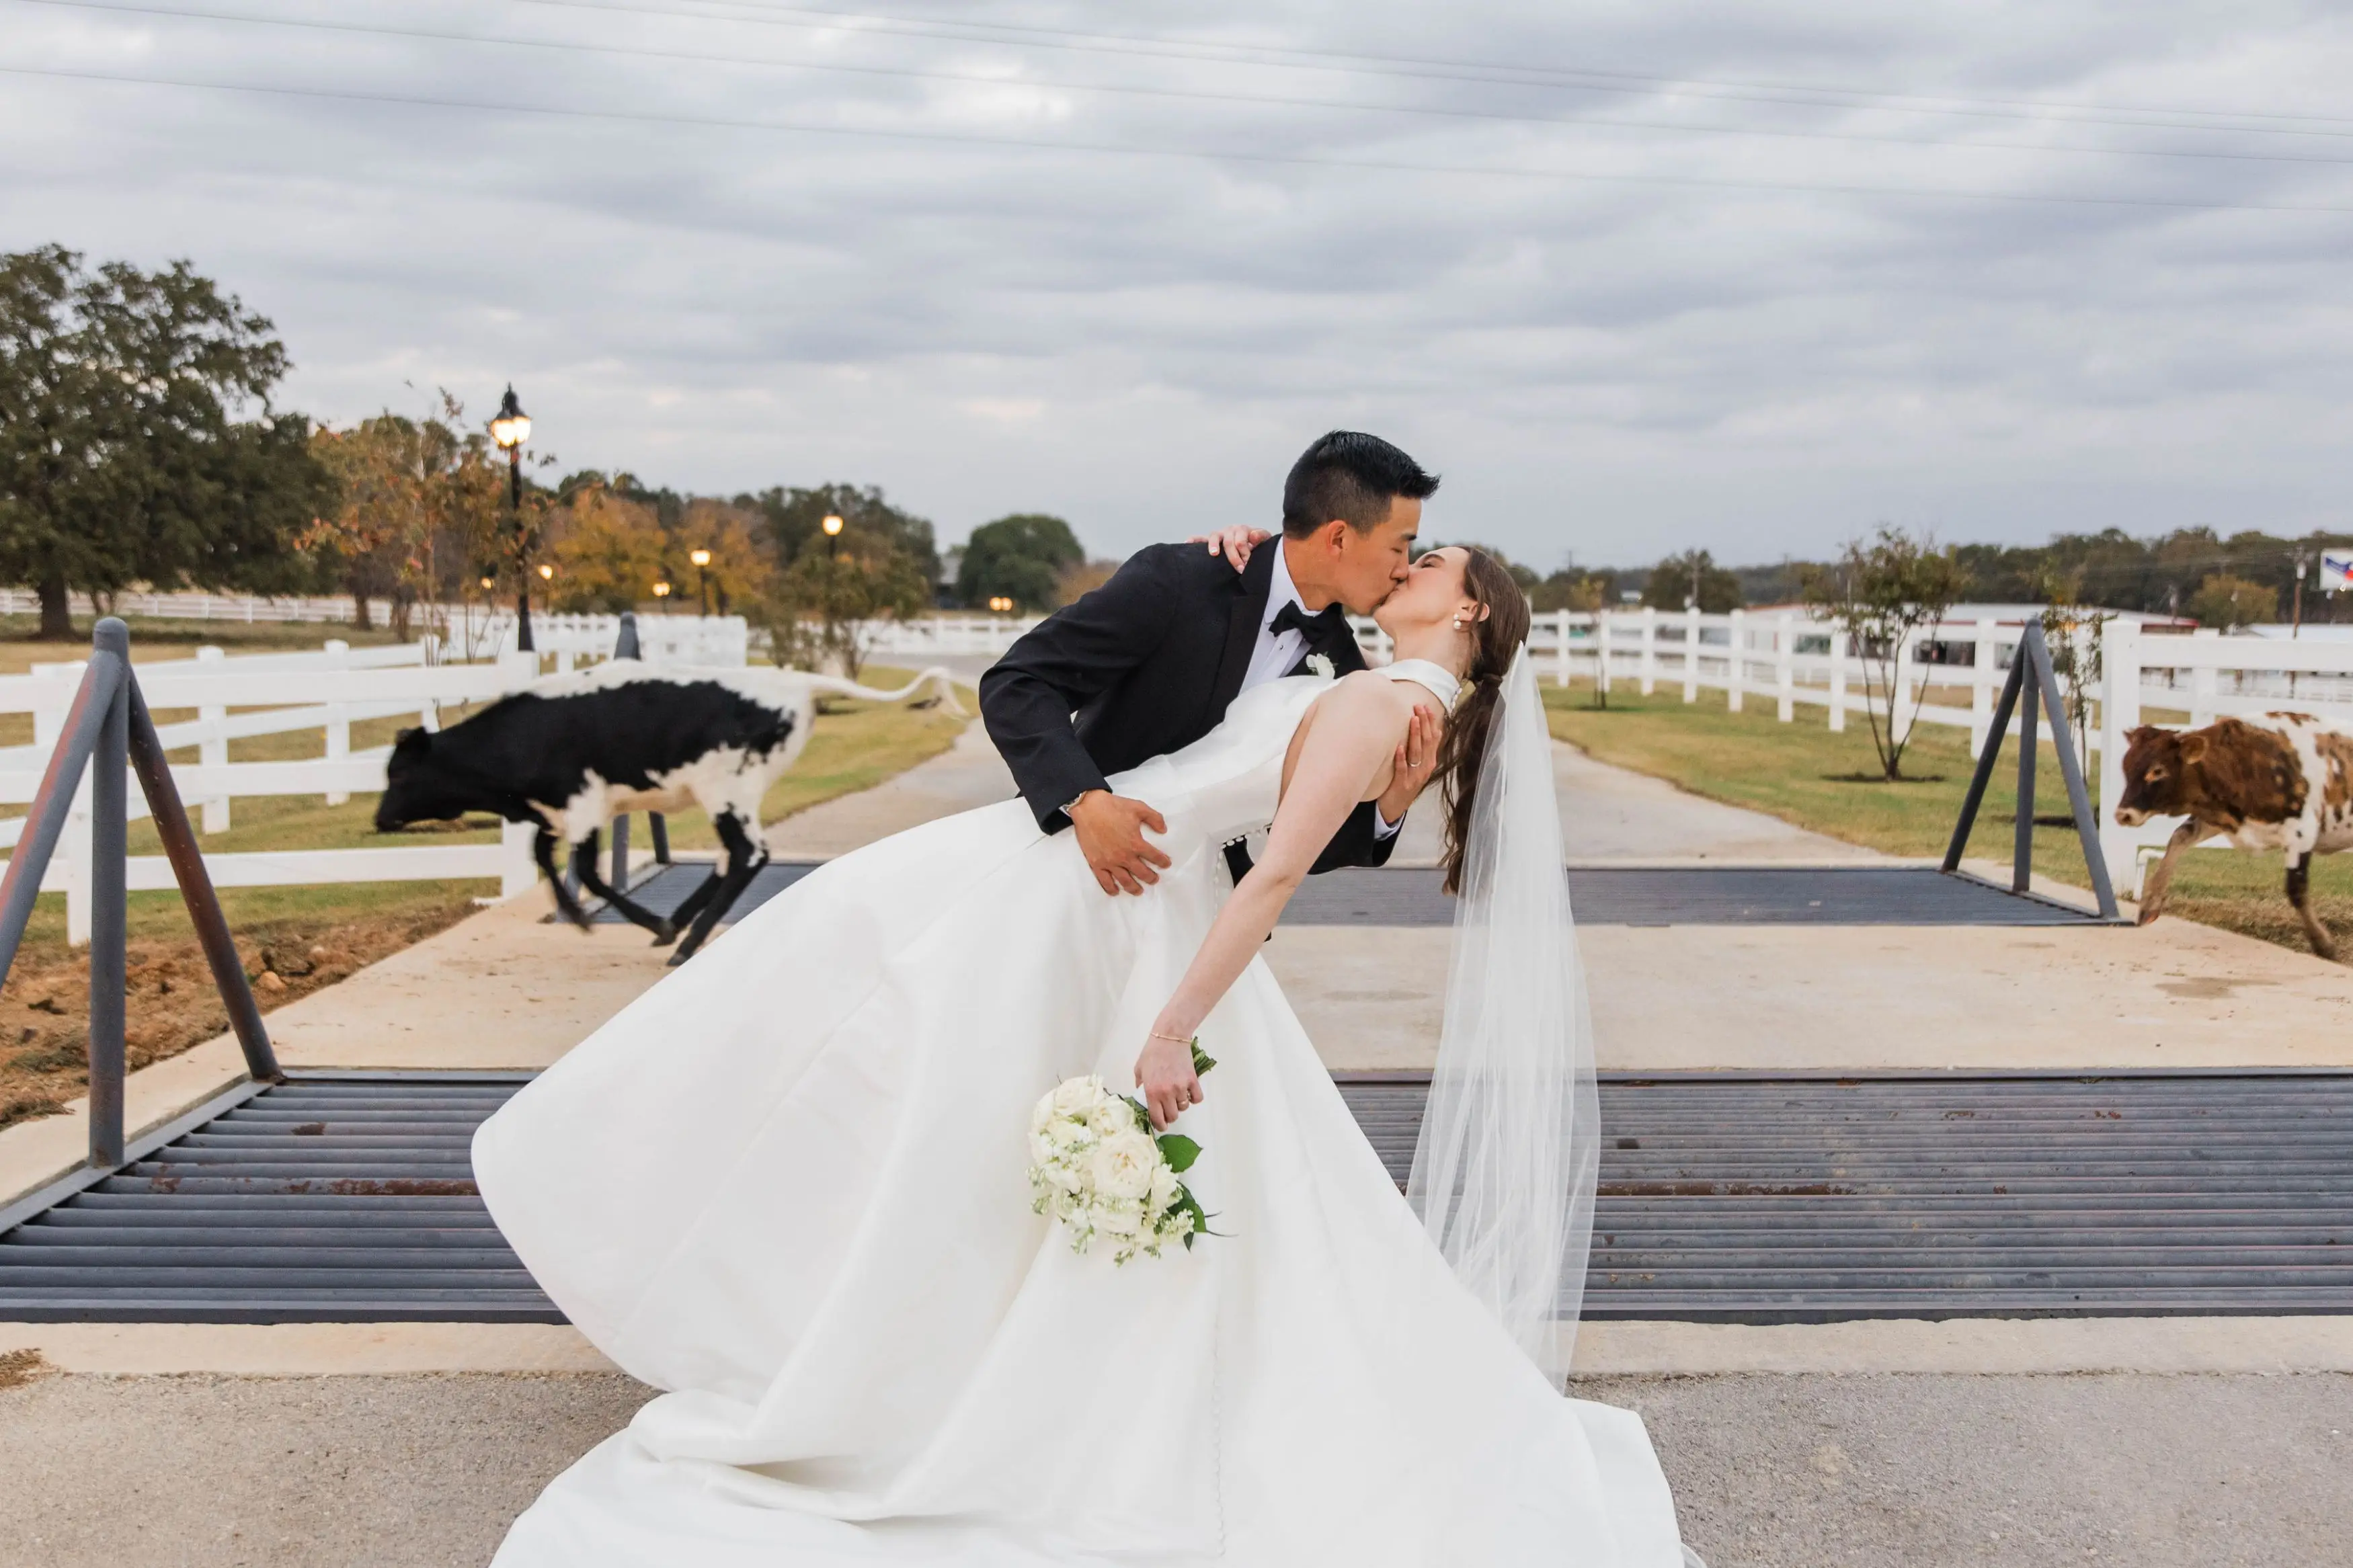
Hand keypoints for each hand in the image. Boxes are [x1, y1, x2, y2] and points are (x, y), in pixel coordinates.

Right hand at [1068, 790, 1171, 895]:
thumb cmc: (1114, 807)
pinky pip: (1105, 881)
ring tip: (1139, 891)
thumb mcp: (1139, 807)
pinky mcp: (1096, 864)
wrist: (1088, 808)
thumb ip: (1155, 818)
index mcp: (1136, 843)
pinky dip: (1111, 888)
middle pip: (1142, 872)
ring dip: (1134, 888)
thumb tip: (1163, 830)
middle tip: (1154, 879)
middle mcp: (1124, 856)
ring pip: (1125, 881)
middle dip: (1151, 877)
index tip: (1166, 864)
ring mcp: (1110, 862)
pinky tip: (1116, 891)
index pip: (1154, 857)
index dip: (1163, 861)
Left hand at [1134, 1031, 1202, 1129]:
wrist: (1169, 1037)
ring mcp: (1181, 1087)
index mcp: (1151, 1092)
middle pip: (1173, 1116)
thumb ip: (1140, 1086)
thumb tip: (1144, 1098)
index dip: (1159, 1125)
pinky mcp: (1192, 1081)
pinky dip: (1194, 1098)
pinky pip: (1197, 1098)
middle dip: (1170, 1115)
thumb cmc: (1152, 1052)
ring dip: (1180, 1105)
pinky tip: (1188, 1092)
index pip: (1157, 1118)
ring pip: (1184, 1107)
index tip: (1161, 1125)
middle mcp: (1166, 1093)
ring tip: (1177, 1096)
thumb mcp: (1139, 1070)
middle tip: (1168, 1109)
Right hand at [1186, 526, 1272, 572]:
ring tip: (1214, 554)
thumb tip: (1252, 536)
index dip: (1244, 554)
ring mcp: (1220, 534)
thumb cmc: (1258, 543)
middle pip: (1229, 542)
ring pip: (1214, 537)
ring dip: (1213, 545)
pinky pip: (1200, 538)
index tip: (1247, 565)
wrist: (1254, 543)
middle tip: (1239, 569)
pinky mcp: (1212, 540)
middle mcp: (1230, 530)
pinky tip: (1188, 543)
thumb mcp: (1264, 539)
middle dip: (1234, 557)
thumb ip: (1261, 536)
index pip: (1241, 542)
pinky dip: (1194, 539)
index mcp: (1243, 530)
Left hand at [1374, 703, 1440, 823]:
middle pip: (1427, 742)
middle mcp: (1425, 768)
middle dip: (1424, 723)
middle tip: (1418, 707)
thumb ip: (1420, 749)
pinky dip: (1401, 758)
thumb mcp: (1416, 765)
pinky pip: (1403, 769)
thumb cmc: (1404, 782)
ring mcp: (1415, 777)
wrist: (1395, 807)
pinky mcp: (1402, 784)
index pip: (1434, 738)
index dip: (1432, 722)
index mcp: (1430, 761)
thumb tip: (1423, 727)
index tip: (1427, 706)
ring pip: (1417, 753)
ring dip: (1415, 735)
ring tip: (1413, 719)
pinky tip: (1398, 747)